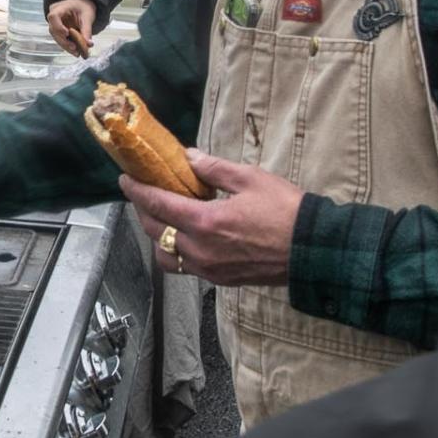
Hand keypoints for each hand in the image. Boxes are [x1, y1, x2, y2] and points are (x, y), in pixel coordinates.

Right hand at [46, 0, 95, 55]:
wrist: (83, 5)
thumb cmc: (84, 7)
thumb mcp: (87, 16)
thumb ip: (87, 30)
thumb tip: (88, 44)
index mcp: (60, 7)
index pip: (53, 17)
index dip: (58, 26)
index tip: (67, 34)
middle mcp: (54, 15)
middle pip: (54, 30)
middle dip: (64, 41)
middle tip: (75, 49)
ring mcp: (54, 24)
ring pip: (56, 37)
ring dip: (66, 46)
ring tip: (77, 53)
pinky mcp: (58, 31)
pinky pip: (60, 39)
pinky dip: (67, 46)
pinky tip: (75, 51)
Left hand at [120, 150, 303, 286]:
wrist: (312, 250)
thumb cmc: (285, 210)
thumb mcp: (250, 178)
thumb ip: (214, 169)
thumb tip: (189, 158)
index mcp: (206, 222)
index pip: (158, 205)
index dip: (137, 191)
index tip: (125, 180)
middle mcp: (201, 249)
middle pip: (156, 231)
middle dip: (143, 211)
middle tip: (143, 194)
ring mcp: (209, 268)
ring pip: (165, 255)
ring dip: (157, 236)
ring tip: (163, 218)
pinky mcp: (219, 279)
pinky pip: (185, 268)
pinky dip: (175, 252)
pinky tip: (184, 237)